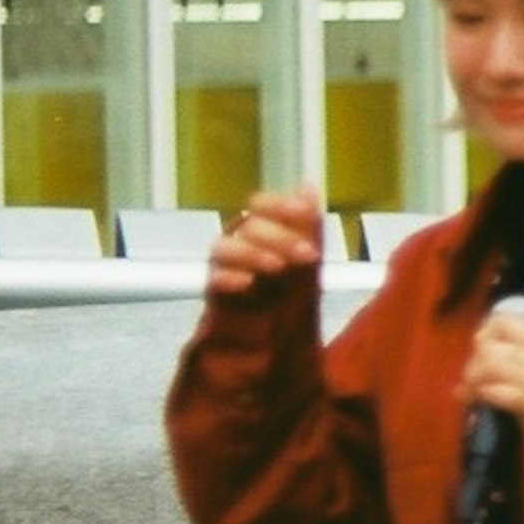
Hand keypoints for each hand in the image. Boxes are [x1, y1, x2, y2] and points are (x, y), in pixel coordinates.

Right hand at [206, 188, 326, 300]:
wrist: (279, 336)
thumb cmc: (292, 292)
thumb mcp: (309, 262)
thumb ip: (309, 227)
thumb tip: (307, 187)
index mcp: (262, 228)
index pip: (260, 204)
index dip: (279, 204)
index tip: (303, 211)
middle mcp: (239, 241)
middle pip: (249, 225)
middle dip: (281, 237)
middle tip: (310, 255)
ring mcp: (224, 266)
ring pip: (223, 247)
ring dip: (253, 253)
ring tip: (278, 266)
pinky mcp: (215, 293)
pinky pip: (213, 279)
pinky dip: (229, 278)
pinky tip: (249, 282)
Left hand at [462, 310, 523, 460]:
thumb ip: (521, 347)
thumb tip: (479, 338)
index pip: (503, 321)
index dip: (484, 332)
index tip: (482, 347)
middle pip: (491, 345)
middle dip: (473, 360)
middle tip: (473, 374)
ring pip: (489, 365)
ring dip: (473, 377)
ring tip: (473, 388)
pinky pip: (495, 392)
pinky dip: (481, 394)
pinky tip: (480, 398)